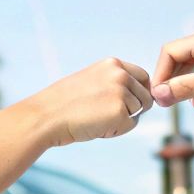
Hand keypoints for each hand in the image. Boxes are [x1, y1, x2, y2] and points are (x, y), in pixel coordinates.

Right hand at [27, 58, 154, 147]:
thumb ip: (114, 82)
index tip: (130, 102)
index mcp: (112, 64)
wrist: (47, 116)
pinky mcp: (120, 111)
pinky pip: (130, 125)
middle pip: (146, 95)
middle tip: (109, 115)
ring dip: (123, 120)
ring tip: (97, 119)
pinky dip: (117, 130)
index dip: (140, 92)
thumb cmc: (65, 102)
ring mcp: (121, 92)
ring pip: (138, 112)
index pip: (143, 76)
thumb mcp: (92, 80)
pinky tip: (96, 126)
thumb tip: (140, 95)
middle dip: (134, 108)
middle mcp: (120, 74)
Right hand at [151, 27, 193, 106]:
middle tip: (166, 100)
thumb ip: (185, 88)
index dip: (160, 74)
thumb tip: (159, 94)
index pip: (170, 52)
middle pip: (178, 56)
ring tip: (179, 100)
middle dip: (170, 79)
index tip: (159, 95)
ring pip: (190, 62)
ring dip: (183, 81)